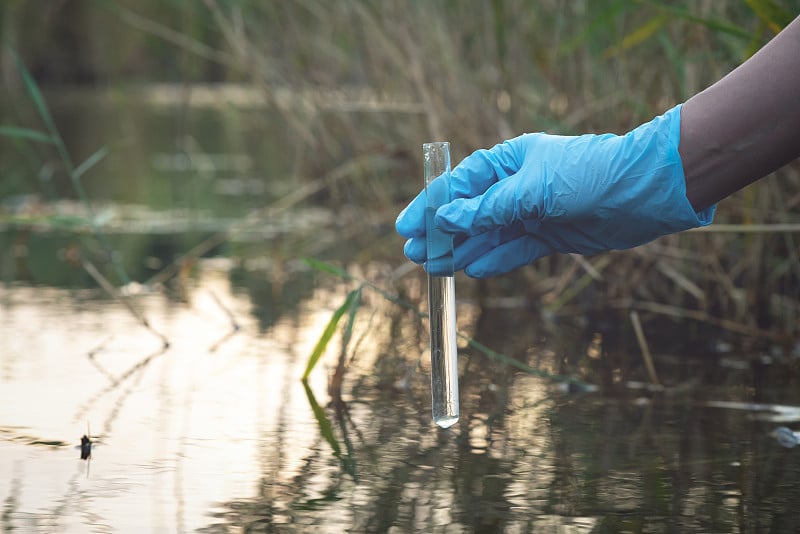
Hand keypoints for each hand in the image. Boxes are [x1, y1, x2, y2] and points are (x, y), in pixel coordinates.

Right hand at [396, 105, 714, 277]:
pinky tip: (473, 271)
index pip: (459, 184)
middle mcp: (517, 186)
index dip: (430, 205)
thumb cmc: (587, 175)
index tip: (405, 226)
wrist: (643, 192)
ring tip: (434, 268)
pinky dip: (495, 261)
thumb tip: (445, 217)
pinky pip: (514, 250)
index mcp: (509, 161)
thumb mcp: (530, 190)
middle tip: (413, 253)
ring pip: (488, 235)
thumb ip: (487, 208)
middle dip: (440, 232)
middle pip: (468, 212)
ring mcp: (533, 212)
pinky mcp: (550, 235)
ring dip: (462, 250)